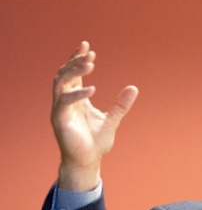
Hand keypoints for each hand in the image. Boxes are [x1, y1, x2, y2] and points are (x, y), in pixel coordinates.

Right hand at [51, 41, 138, 190]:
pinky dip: (77, 94)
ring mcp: (61, 110)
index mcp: (76, 99)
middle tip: (89, 53)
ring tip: (90, 64)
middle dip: (75, 61)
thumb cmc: (96, 143)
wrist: (88, 162)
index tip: (87, 46)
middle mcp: (66, 102)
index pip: (73, 73)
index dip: (78, 59)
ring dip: (74, 72)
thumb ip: (121, 105)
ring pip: (61, 83)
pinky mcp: (60, 120)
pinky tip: (91, 89)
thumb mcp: (112, 120)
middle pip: (65, 74)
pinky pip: (64, 103)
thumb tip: (133, 88)